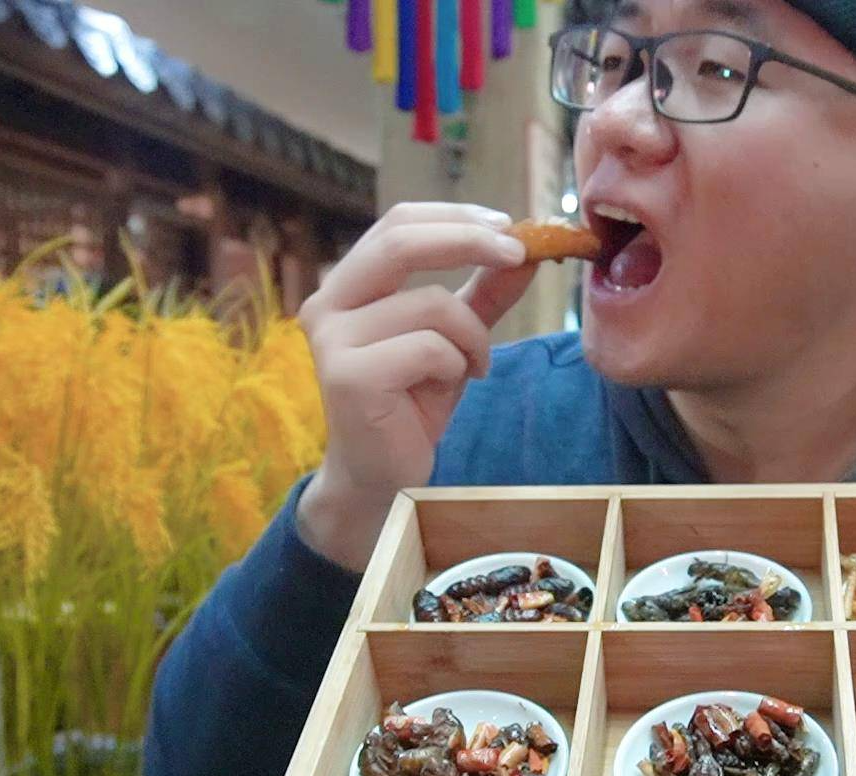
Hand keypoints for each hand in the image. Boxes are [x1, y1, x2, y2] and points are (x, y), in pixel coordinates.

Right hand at [294, 203, 538, 570]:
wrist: (382, 477)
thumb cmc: (411, 405)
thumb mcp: (454, 339)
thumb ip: (482, 295)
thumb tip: (528, 253)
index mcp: (347, 285)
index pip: (398, 223)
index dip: (454, 217)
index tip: (507, 227)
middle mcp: (328, 304)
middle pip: (401, 240)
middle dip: (469, 239)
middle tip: (519, 252)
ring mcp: (333, 340)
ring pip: (432, 304)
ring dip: (472, 336)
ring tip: (470, 367)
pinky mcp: (349, 376)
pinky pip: (430, 347)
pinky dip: (458, 365)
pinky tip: (449, 389)